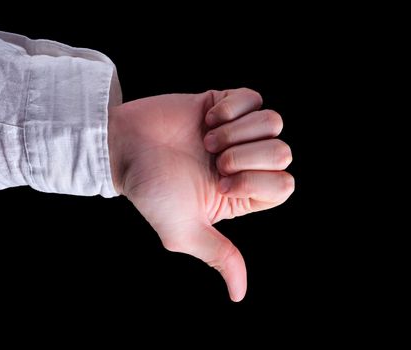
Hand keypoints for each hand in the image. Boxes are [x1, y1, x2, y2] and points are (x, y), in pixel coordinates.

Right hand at [108, 88, 293, 300]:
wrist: (125, 148)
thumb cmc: (152, 191)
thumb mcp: (184, 232)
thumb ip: (220, 256)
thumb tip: (238, 295)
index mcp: (242, 195)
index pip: (285, 185)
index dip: (256, 181)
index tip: (220, 182)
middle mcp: (245, 163)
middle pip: (284, 152)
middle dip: (246, 155)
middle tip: (213, 160)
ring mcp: (237, 132)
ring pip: (274, 122)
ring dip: (237, 131)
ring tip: (208, 140)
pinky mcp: (225, 104)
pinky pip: (254, 97)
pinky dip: (231, 107)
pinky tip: (206, 119)